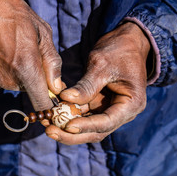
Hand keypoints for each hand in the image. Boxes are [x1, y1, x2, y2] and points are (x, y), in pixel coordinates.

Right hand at [0, 0, 62, 110]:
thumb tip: (57, 86)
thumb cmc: (12, 15)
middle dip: (36, 77)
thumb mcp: (42, 32)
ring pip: (16, 84)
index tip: (54, 97)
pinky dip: (5, 71)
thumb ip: (52, 62)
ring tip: (14, 50)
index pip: (42, 103)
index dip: (50, 104)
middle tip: (32, 55)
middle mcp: (8, 79)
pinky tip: (2, 53)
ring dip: (20, 73)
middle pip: (30, 90)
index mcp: (26, 68)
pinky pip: (1, 80)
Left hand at [46, 22, 149, 143]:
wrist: (127, 41)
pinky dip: (67, 116)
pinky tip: (51, 115)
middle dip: (72, 134)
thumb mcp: (102, 65)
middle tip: (50, 131)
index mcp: (131, 104)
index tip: (67, 125)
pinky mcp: (98, 105)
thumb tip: (65, 99)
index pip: (107, 122)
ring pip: (87, 127)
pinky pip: (82, 115)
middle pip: (96, 131)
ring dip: (66, 128)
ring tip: (46, 123)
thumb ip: (86, 85)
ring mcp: (109, 110)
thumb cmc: (119, 50)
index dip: (86, 126)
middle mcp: (121, 112)